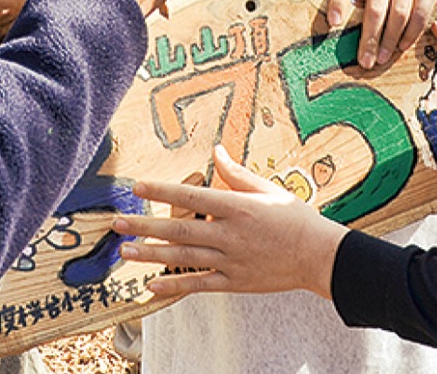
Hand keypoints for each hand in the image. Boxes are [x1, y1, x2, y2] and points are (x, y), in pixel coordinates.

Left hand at [113, 145, 347, 298]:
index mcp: (236, 206)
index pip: (191, 195)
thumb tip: (216, 150)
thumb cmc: (295, 218)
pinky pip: (199, 284)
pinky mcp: (235, 282)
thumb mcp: (268, 189)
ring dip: (151, 254)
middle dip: (145, 225)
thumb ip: (237, 173)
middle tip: (117, 222)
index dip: (162, 190)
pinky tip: (152, 287)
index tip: (138, 186)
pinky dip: (175, 286)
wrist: (319, 256)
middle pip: (179, 228)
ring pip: (183, 257)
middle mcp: (229, 233)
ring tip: (126, 251)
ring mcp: (231, 260)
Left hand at [326, 0, 436, 68]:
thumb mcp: (369, 0)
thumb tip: (344, 49)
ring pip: (398, 13)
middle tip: (365, 61)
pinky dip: (411, 33)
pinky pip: (419, 13)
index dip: (338, 3)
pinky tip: (403, 46)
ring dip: (389, 40)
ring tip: (382, 58)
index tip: (334, 23)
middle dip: (369, 39)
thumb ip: (358, 17)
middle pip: (374, 9)